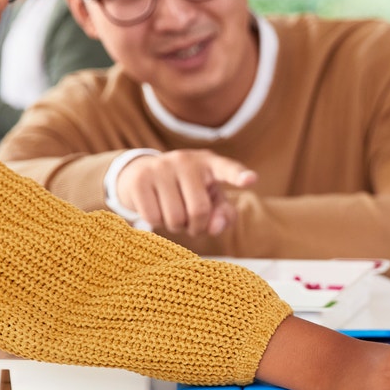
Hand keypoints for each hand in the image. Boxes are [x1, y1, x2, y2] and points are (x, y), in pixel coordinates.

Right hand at [117, 150, 256, 237]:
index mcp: (209, 163)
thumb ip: (223, 215)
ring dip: (175, 227)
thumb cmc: (184, 190)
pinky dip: (156, 223)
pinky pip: (153, 217)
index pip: (227, 169)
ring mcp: (161, 167)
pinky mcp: (140, 179)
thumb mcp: (209, 199)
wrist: (139, 174)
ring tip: (173, 214)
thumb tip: (215, 228)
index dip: (239, 176)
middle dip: (196, 226)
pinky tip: (156, 209)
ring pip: (175, 217)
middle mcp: (186, 161)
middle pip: (199, 210)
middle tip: (191, 223)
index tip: (251, 180)